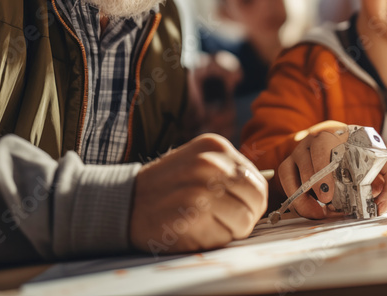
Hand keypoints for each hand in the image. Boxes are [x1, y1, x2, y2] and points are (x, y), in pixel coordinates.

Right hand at [130, 134, 267, 253]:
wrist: (126, 201)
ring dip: (229, 230)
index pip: (258, 181)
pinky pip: (224, 236)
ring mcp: (202, 187)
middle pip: (256, 200)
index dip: (252, 202)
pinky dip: (213, 239)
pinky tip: (193, 228)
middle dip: (246, 216)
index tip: (236, 208)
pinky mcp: (193, 213)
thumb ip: (229, 173)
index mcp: (216, 147)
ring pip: (244, 221)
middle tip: (225, 221)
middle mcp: (211, 163)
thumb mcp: (198, 162)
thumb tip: (261, 192)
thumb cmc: (167, 186)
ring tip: (206, 223)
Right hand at [278, 121, 386, 218]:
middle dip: (312, 184)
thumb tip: (379, 208)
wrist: (358, 152)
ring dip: (300, 195)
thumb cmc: (370, 159)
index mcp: (336, 135)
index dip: (321, 167)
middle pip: (303, 158)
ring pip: (288, 171)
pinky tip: (310, 210)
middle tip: (325, 203)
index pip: (322, 143)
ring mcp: (300, 152)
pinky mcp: (292, 165)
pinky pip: (284, 180)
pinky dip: (293, 197)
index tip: (328, 193)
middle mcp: (314, 140)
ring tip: (317, 213)